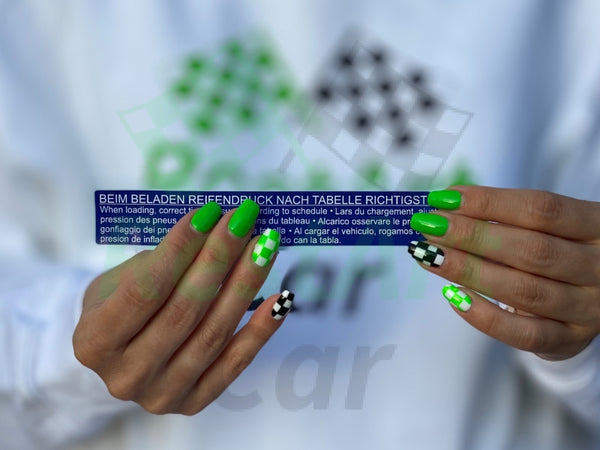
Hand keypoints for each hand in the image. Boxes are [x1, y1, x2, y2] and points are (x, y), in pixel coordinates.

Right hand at [73, 200, 292, 413]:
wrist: (121, 354)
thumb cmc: (120, 305)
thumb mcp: (119, 279)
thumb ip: (160, 262)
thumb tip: (216, 228)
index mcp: (93, 342)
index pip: (144, 289)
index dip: (179, 249)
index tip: (210, 213)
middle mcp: (125, 376)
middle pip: (183, 310)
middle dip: (219, 258)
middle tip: (244, 220)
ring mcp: (162, 394)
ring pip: (213, 333)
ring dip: (245, 284)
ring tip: (265, 246)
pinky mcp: (195, 401)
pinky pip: (235, 363)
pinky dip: (261, 330)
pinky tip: (281, 298)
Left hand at [408, 186, 599, 360]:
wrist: (596, 292)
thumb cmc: (561, 247)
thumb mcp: (552, 225)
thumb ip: (506, 217)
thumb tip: (445, 208)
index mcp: (597, 226)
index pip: (542, 209)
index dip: (488, 202)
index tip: (444, 199)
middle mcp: (599, 267)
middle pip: (531, 250)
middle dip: (472, 236)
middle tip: (429, 226)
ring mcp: (587, 308)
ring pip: (524, 291)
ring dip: (468, 271)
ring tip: (430, 256)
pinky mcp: (568, 340)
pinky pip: (523, 334)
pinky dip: (484, 316)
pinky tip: (453, 295)